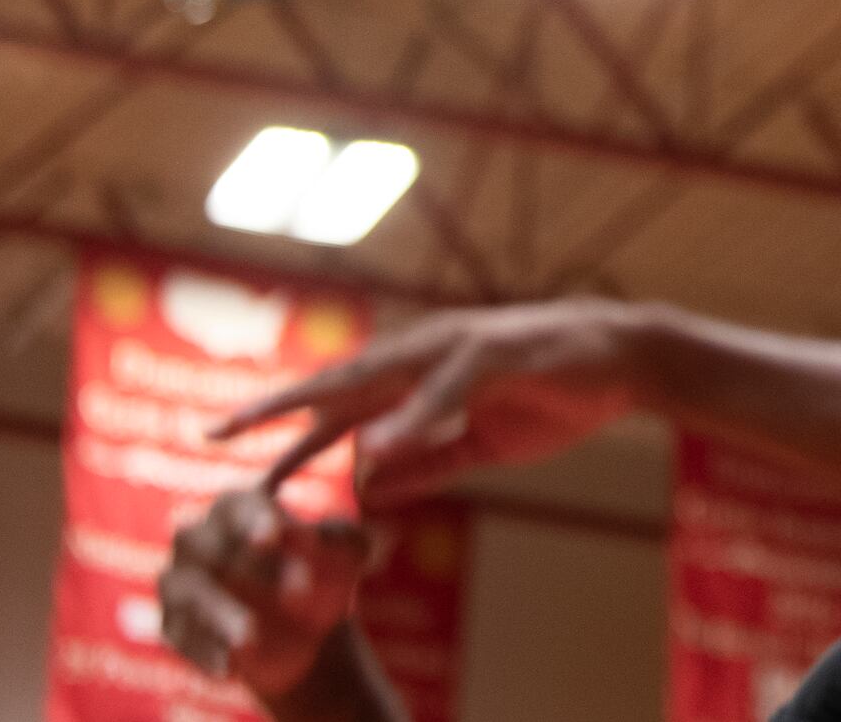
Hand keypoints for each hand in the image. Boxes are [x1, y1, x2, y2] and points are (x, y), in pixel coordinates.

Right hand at [158, 489, 367, 694]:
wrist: (310, 633)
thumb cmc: (326, 575)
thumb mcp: (350, 556)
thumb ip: (344, 537)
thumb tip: (316, 537)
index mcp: (240, 509)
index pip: (236, 506)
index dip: (252, 520)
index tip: (274, 538)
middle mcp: (200, 541)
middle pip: (203, 544)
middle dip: (246, 567)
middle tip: (298, 591)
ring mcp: (183, 584)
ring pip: (188, 592)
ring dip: (219, 615)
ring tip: (250, 639)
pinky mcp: (177, 626)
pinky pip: (182, 637)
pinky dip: (205, 651)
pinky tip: (232, 667)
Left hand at [217, 300, 661, 506]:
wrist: (625, 360)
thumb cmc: (557, 393)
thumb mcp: (482, 442)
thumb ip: (428, 460)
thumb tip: (368, 487)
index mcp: (422, 377)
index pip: (341, 404)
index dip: (287, 427)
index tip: (230, 450)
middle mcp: (426, 356)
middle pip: (337, 385)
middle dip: (276, 408)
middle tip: (215, 432)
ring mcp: (457, 351)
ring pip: (377, 377)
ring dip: (325, 405)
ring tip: (278, 430)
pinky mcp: (495, 358)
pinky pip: (444, 392)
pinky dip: (410, 417)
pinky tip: (378, 442)